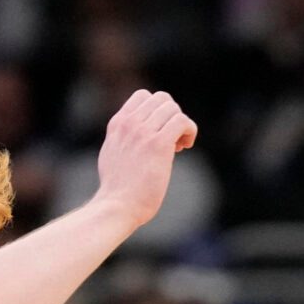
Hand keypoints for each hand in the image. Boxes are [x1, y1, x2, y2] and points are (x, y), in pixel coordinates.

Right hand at [94, 89, 196, 230]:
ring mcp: (143, 132)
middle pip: (162, 99)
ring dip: (181, 125)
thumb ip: (123, 139)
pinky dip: (190, 130)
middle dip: (171, 117)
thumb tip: (135, 137)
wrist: (117, 206)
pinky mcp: (158, 145)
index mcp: (118, 124)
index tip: (159, 131)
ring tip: (178, 146)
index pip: (143, 96)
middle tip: (172, 140)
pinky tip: (186, 146)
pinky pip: (182, 121)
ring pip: (173, 109)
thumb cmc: (117, 190)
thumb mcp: (113, 154)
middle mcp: (130, 124)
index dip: (158, 110)